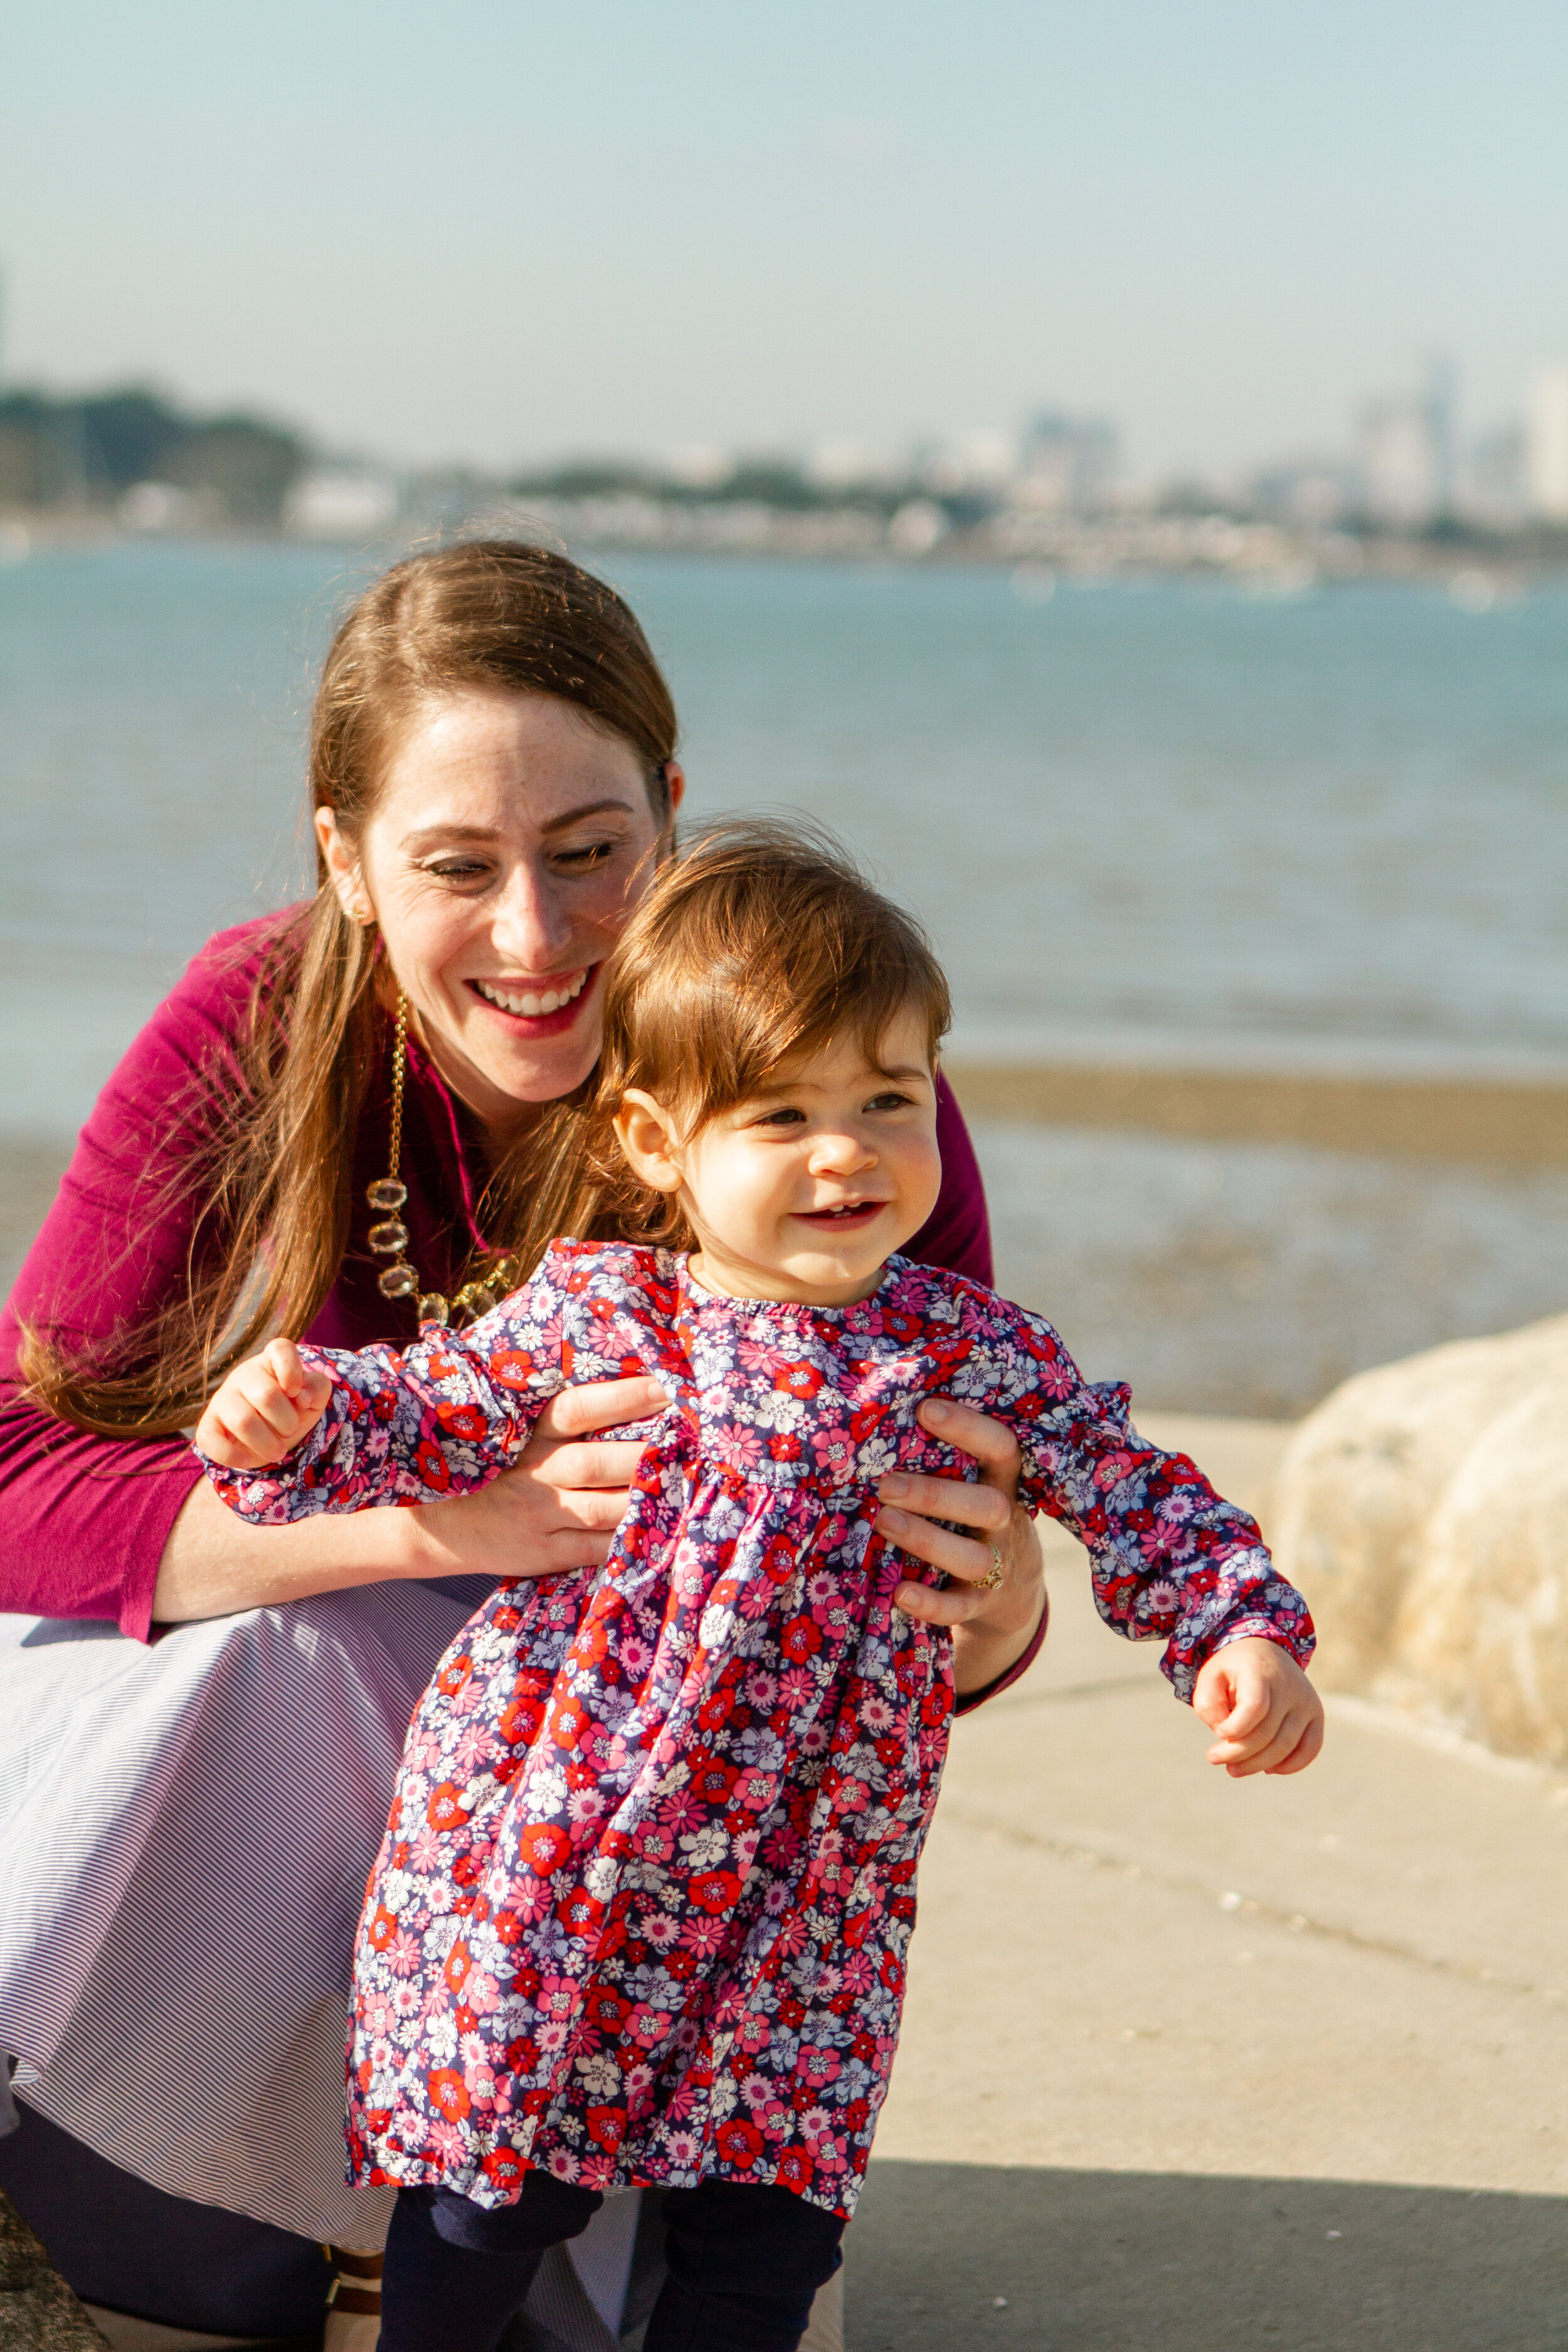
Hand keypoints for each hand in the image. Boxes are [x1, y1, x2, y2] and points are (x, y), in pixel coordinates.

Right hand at [195, 1339, 333, 1468]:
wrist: (268, 1436)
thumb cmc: (292, 1409)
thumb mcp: (313, 1398)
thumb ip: (318, 1387)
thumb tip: (303, 1396)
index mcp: (270, 1362)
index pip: (279, 1349)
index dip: (291, 1370)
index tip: (296, 1391)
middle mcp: (244, 1376)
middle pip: (266, 1395)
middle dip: (287, 1421)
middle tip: (290, 1430)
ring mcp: (222, 1399)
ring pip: (243, 1421)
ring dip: (267, 1443)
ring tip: (278, 1452)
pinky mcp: (208, 1425)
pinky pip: (210, 1441)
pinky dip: (232, 1456)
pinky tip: (247, 1460)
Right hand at [407, 1374, 667, 1581]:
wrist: (445, 1526)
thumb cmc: (506, 1469)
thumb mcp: (526, 1434)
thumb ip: (572, 1416)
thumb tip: (645, 1388)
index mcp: (533, 1432)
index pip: (578, 1407)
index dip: (624, 1396)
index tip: (668, 1386)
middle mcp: (535, 1471)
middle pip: (594, 1461)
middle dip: (646, 1453)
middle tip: (695, 1442)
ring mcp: (539, 1514)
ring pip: (600, 1509)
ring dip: (644, 1499)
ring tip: (689, 1487)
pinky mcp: (543, 1552)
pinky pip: (595, 1549)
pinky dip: (629, 1541)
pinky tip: (662, 1530)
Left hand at [875, 1397, 1046, 1693]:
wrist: (1011, 1589)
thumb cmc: (971, 1513)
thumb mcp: (974, 1480)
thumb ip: (944, 1453)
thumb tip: (877, 1403)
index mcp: (1003, 1481)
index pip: (1000, 1447)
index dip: (968, 1427)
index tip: (925, 1408)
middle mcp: (1006, 1521)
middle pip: (987, 1505)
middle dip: (935, 1493)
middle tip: (885, 1484)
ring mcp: (996, 1565)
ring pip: (973, 1558)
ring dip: (927, 1540)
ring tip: (882, 1522)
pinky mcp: (980, 1604)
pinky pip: (959, 1608)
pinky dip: (931, 1603)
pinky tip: (899, 1593)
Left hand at [1193, 1638, 1323, 1776]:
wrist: (1267, 1652)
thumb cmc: (1234, 1670)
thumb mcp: (1211, 1676)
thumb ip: (1208, 1705)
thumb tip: (1223, 1735)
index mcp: (1260, 1671)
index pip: (1255, 1707)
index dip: (1234, 1728)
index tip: (1218, 1733)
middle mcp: (1289, 1686)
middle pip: (1267, 1733)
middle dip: (1238, 1754)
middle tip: (1214, 1759)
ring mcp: (1306, 1701)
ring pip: (1286, 1745)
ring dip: (1258, 1764)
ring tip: (1233, 1769)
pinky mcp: (1316, 1715)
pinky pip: (1311, 1748)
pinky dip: (1291, 1765)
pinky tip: (1268, 1769)